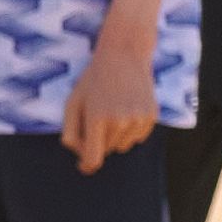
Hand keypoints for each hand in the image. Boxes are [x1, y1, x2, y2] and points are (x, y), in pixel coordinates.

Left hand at [61, 32, 157, 169]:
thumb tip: (81, 157)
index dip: (86, 165)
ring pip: (122, 146)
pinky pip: (137, 137)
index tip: (83, 166)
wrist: (124, 54)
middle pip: (107, 151)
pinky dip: (129, 130)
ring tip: (112, 110)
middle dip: (98, 141)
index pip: (93, 158)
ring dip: (114, 136)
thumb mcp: (72, 103)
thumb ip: (70, 133)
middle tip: (96, 117)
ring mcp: (138, 119)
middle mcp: (120, 121)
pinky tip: (126, 108)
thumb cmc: (93, 80)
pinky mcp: (151, 116)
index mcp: (97, 118)